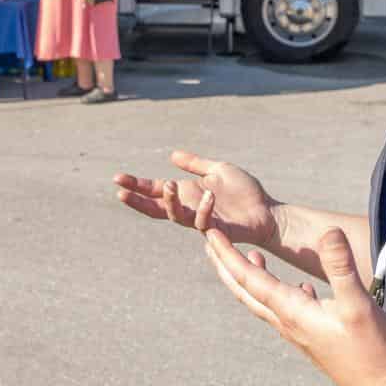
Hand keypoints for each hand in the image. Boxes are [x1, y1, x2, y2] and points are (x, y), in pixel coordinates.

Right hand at [112, 151, 278, 247]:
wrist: (267, 211)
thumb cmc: (245, 192)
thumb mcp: (217, 169)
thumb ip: (195, 164)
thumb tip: (171, 155)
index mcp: (186, 193)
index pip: (154, 190)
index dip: (136, 185)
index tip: (117, 178)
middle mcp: (188, 208)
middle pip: (155, 207)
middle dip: (137, 201)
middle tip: (120, 192)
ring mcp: (201, 220)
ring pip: (175, 216)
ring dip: (169, 202)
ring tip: (168, 184)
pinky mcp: (217, 230)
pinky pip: (204, 222)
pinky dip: (204, 209)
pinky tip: (208, 195)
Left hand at [203, 226, 385, 385]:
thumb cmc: (371, 350)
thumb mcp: (357, 303)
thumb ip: (341, 267)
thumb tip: (329, 232)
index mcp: (292, 312)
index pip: (250, 279)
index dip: (228, 255)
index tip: (210, 235)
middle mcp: (288, 323)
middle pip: (247, 292)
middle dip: (227, 267)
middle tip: (210, 245)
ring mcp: (300, 334)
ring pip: (265, 302)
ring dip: (252, 279)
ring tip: (248, 258)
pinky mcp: (314, 340)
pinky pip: (288, 312)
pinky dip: (283, 293)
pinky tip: (300, 289)